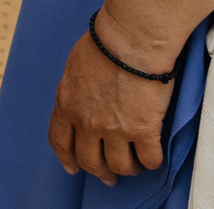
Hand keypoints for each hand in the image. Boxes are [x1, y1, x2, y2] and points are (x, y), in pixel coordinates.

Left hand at [48, 10, 173, 185]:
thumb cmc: (105, 42)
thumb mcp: (75, 67)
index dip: (67, 158)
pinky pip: (149, 158)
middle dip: (100, 172)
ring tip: (134, 166)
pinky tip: (153, 157)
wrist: (130, 38)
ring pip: (119, 166)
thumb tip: (83, 100)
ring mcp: (115, 129)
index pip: (60, 140)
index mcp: (67, 103)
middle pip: (89, 160)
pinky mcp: (143, 130)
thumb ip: (76, 90)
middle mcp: (87, 121)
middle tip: (109, 176)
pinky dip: (151, 162)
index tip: (73, 167)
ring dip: (127, 169)